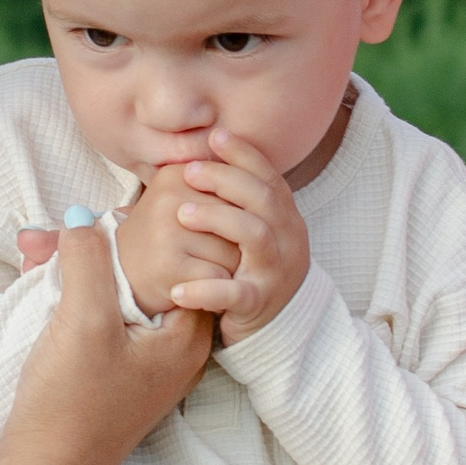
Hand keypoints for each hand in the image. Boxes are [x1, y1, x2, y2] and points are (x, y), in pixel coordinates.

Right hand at [0, 223, 213, 464]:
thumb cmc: (72, 404)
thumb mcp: (82, 321)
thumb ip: (88, 261)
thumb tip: (82, 216)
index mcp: (188, 339)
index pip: (197, 262)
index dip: (164, 230)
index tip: (126, 210)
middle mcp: (178, 353)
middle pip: (159, 276)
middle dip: (116, 247)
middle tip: (80, 227)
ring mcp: (148, 367)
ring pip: (128, 296)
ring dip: (93, 271)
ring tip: (50, 253)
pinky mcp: (118, 376)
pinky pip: (110, 319)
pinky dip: (83, 297)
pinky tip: (50, 284)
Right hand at [114, 162, 242, 315]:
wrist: (125, 275)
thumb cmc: (168, 238)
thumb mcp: (189, 202)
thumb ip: (223, 188)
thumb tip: (270, 190)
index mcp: (178, 173)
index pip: (238, 190)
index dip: (242, 217)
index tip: (226, 229)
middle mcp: (169, 196)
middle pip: (240, 219)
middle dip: (242, 243)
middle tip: (226, 254)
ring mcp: (167, 231)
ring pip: (234, 251)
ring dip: (233, 269)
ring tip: (212, 270)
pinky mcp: (168, 266)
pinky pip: (219, 278)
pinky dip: (220, 289)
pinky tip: (205, 288)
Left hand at [164, 128, 311, 338]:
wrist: (278, 327)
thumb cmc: (252, 269)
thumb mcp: (251, 231)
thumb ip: (235, 201)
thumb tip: (194, 158)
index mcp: (285, 219)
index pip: (269, 178)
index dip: (244, 155)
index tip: (214, 136)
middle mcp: (288, 241)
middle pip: (263, 200)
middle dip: (225, 180)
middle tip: (189, 172)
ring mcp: (276, 272)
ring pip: (255, 236)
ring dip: (218, 220)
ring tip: (182, 214)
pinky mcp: (260, 304)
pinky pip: (236, 293)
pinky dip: (206, 290)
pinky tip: (178, 289)